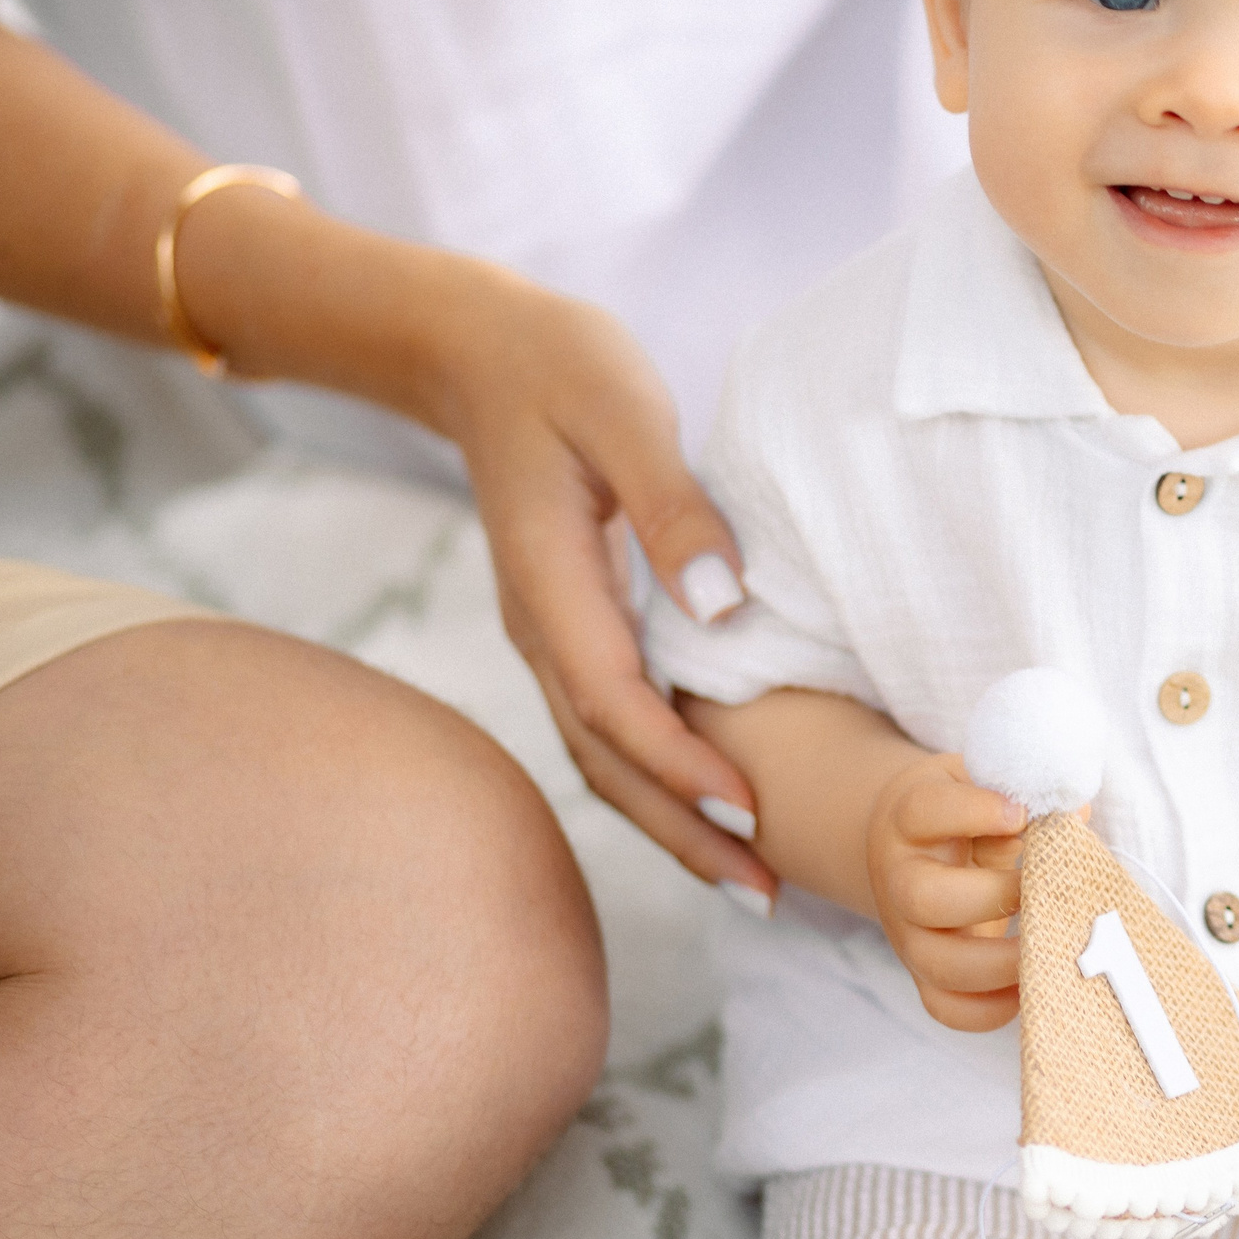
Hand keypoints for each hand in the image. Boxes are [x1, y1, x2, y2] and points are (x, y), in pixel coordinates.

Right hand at [425, 268, 773, 899]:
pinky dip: (653, 770)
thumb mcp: (626, 413)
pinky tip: (704, 794)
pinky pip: (605, 718)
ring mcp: (547, 630)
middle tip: (763, 889)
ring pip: (600, 750)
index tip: (749, 807)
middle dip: (680, 830)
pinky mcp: (567, 622)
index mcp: (551, 584)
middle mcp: (541, 625)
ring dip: (667, 816)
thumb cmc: (559, 367)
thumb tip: (724, 604)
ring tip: (745, 870)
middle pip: (605, 757)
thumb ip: (674, 508)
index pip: (614, 703)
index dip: (680, 764)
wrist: (476, 349)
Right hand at [866, 753, 1030, 1029]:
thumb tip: (1075, 814)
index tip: (1023, 814)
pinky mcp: (922, 974)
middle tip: (1041, 887)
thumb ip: (1022, 792)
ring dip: (1000, 964)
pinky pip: (946, 1007)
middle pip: (922, 897)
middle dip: (992, 897)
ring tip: (1049, 944)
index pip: (926, 811)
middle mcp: (899, 878)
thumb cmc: (962, 811)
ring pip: (936, 964)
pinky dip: (990, 1009)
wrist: (907, 847)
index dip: (975, 812)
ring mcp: (907, 933)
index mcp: (909, 818)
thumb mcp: (979, 784)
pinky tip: (1031, 984)